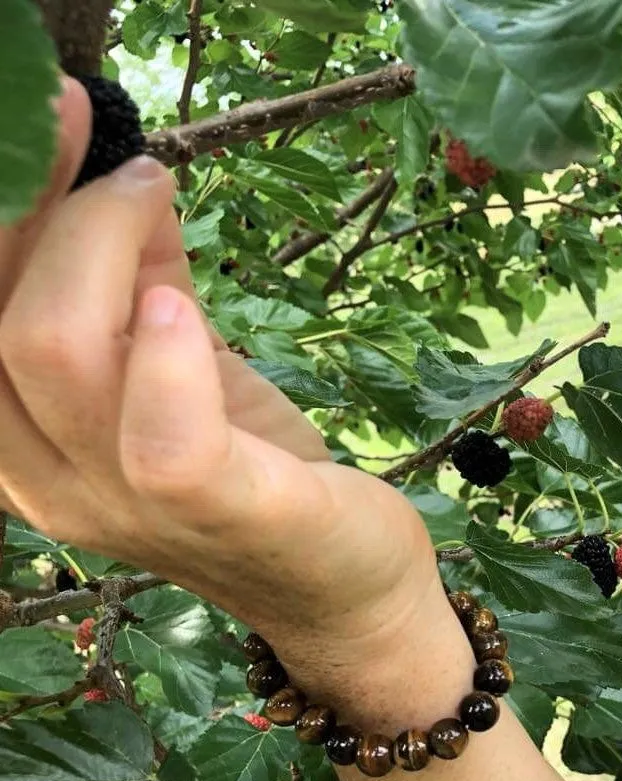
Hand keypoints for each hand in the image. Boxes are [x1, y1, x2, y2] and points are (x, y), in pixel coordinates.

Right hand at [0, 77, 442, 683]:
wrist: (343, 580)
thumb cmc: (255, 466)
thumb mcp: (186, 365)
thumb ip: (145, 285)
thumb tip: (127, 174)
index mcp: (31, 444)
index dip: (4, 206)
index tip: (52, 116)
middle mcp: (54, 481)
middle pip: (0, 322)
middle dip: (51, 208)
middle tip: (127, 163)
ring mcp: (128, 506)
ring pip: (52, 354)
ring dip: (101, 247)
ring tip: (156, 197)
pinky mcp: (218, 510)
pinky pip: (161, 437)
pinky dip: (167, 355)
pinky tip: (182, 305)